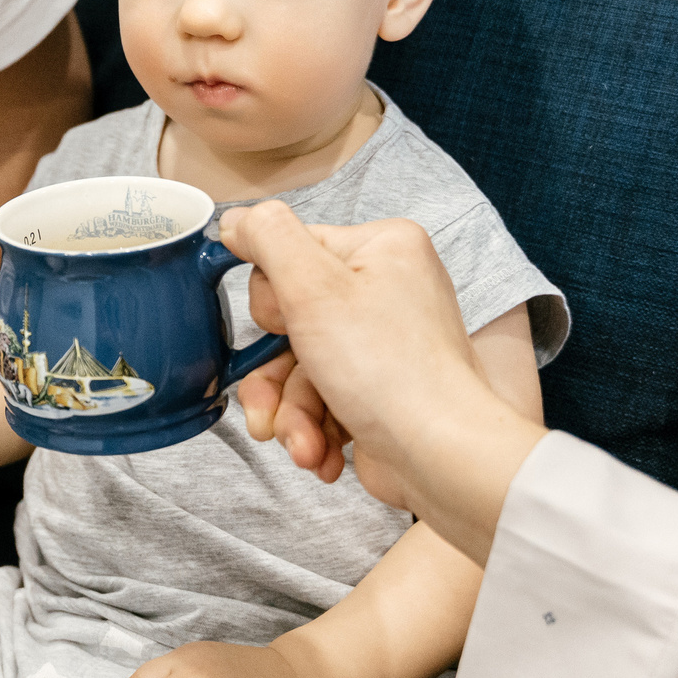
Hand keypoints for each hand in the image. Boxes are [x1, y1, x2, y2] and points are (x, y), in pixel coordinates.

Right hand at [217, 206, 541, 562]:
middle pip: (290, 320)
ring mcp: (383, 345)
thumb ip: (268, 237)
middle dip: (275, 375)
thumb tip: (236, 219)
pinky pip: (321, 403)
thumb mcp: (313, 287)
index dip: (273, 299)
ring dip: (291, 415)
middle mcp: (387, 290)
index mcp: (381, 248)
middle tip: (277, 403)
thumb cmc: (387, 370)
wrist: (442, 458)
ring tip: (304, 447)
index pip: (291, 253)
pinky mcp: (377, 393)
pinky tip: (321, 456)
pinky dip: (313, 433)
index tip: (283, 328)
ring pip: (299, 370)